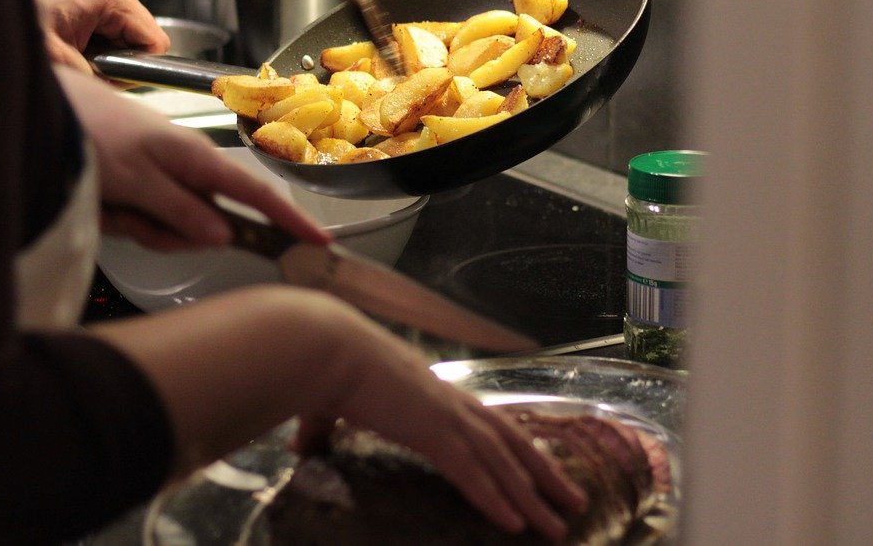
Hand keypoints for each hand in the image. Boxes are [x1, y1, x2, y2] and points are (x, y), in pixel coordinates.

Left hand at [31, 0, 169, 72]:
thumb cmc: (22, 26)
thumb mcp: (61, 60)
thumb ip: (101, 77)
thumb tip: (125, 86)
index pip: (155, 42)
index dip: (138, 67)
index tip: (110, 75)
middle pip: (144, 41)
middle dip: (122, 62)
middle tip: (87, 67)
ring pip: (131, 40)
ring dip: (110, 57)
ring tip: (78, 57)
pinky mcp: (99, 0)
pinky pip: (116, 34)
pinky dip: (101, 49)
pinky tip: (78, 49)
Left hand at [54, 66, 329, 248]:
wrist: (42, 110)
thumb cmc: (86, 132)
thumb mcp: (135, 179)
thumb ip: (180, 211)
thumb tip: (223, 234)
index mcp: (193, 157)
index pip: (254, 194)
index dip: (288, 219)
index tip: (316, 240)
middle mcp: (183, 164)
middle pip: (203, 222)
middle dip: (167, 232)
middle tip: (131, 220)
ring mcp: (161, 173)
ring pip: (168, 225)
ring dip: (136, 224)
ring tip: (107, 203)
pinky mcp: (138, 180)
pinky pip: (142, 218)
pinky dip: (119, 217)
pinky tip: (99, 200)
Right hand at [88, 287, 586, 539]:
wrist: (325, 347)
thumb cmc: (324, 366)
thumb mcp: (328, 401)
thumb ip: (322, 428)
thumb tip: (299, 447)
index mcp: (430, 390)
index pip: (485, 420)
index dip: (515, 445)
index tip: (540, 466)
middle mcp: (448, 400)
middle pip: (510, 440)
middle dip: (544, 472)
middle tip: (573, 499)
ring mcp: (444, 415)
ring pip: (503, 462)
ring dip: (534, 496)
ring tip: (559, 524)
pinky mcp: (433, 431)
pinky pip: (472, 474)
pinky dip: (495, 500)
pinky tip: (516, 525)